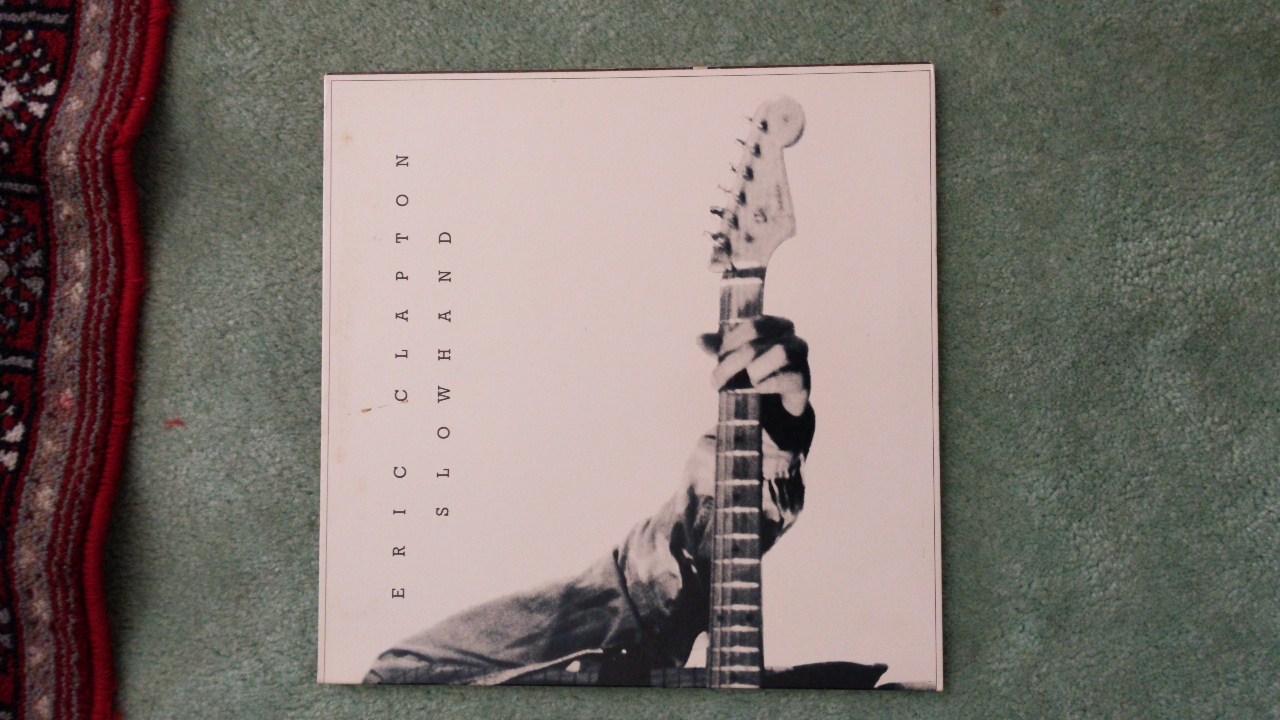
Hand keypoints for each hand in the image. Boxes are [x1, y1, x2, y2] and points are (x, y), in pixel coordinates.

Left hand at [699, 316, 814, 455]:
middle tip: (718, 380)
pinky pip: (788, 378)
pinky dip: (768, 384)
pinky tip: (757, 390)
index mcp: (775, 327)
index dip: (732, 339)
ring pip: (780, 352)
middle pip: (761, 335)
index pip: (753, 324)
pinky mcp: (803, 382)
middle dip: (734, 357)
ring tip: (746, 383)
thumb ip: (720, 349)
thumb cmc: (755, 379)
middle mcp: (791, 338)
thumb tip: (700, 338)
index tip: (718, 358)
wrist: (777, 414)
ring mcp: (801, 360)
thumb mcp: (735, 363)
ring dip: (754, 369)